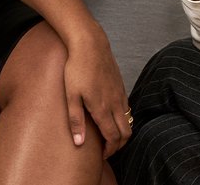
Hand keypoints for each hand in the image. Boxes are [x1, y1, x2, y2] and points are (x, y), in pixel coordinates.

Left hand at [63, 31, 130, 157]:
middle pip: (126, 133)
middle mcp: (115, 103)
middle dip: (119, 146)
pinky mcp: (121, 86)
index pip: (113, 138)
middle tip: (107, 150)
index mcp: (103, 108)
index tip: (102, 155)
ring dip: (122, 133)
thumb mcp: (71, 95)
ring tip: (109, 136)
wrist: (90, 44)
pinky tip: (111, 117)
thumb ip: (76, 120)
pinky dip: (123, 119)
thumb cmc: (77, 68)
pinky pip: (127, 108)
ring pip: (129, 121)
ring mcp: (120, 94)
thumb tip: (79, 142)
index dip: (109, 150)